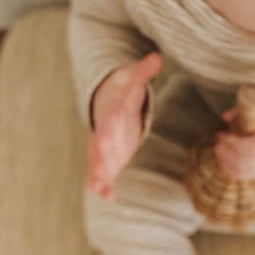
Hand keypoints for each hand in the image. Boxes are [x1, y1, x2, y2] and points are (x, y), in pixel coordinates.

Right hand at [88, 52, 162, 200]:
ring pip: (98, 162)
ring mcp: (103, 146)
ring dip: (98, 175)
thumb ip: (143, 71)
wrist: (106, 100)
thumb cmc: (122, 90)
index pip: (109, 119)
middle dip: (100, 158)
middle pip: (100, 145)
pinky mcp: (108, 156)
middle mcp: (104, 131)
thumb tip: (157, 57)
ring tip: (99, 189)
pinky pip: (104, 172)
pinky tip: (108, 198)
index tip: (106, 136)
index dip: (108, 128)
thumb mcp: (132, 79)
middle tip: (99, 172)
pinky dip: (104, 185)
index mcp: (110, 112)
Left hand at [214, 95, 254, 180]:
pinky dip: (233, 172)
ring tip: (219, 150)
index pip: (254, 148)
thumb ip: (247, 108)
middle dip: (226, 153)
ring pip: (246, 173)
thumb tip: (225, 117)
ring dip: (227, 164)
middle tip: (218, 141)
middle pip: (247, 163)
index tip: (223, 134)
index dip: (234, 144)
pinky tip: (225, 161)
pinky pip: (249, 178)